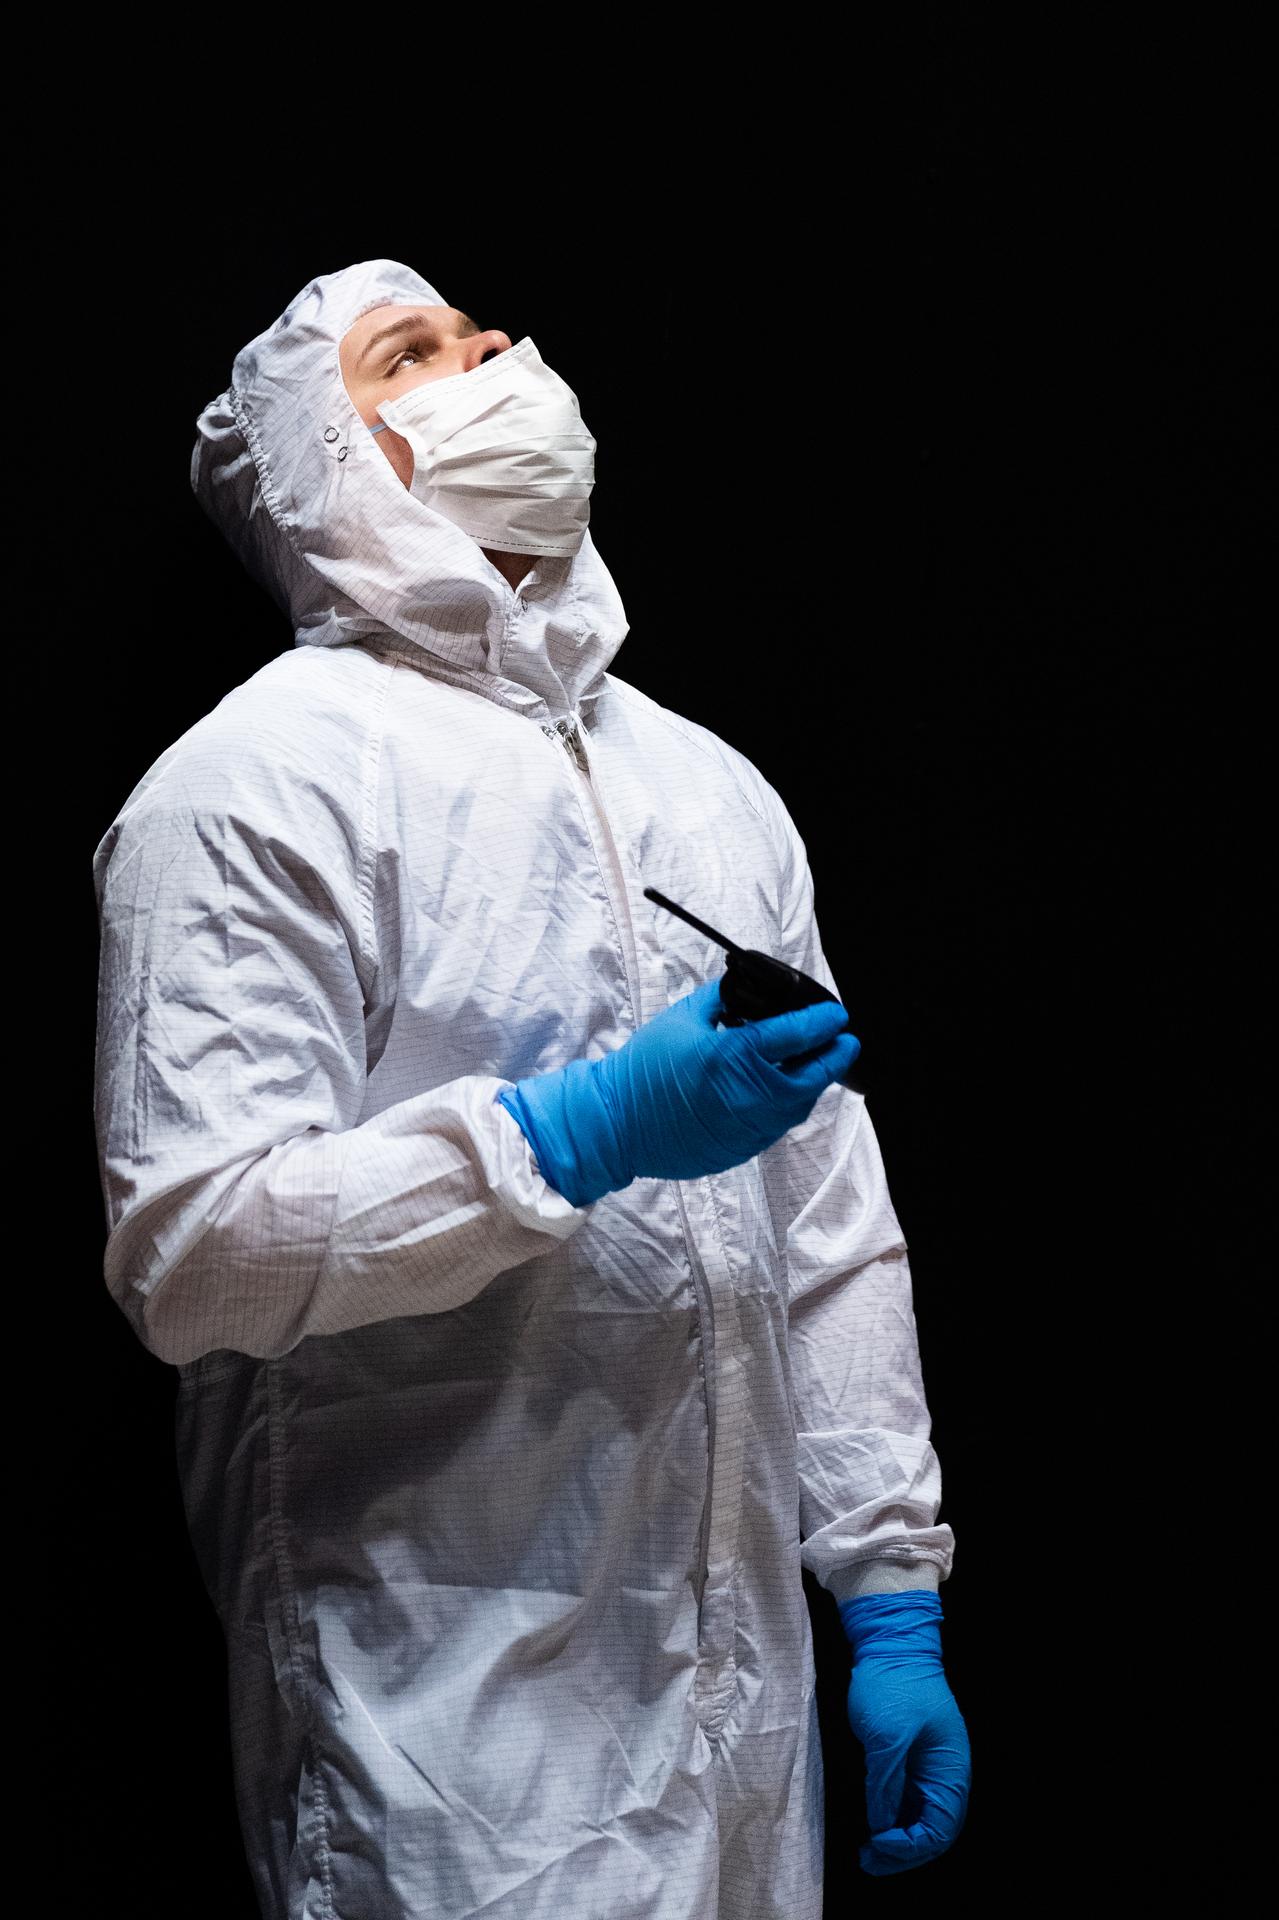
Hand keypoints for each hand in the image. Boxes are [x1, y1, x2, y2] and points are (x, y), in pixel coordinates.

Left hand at [838, 1590, 971, 1875]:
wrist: (890, 1642)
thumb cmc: (894, 1685)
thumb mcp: (886, 1737)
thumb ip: (886, 1784)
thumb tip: (882, 1825)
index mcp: (949, 1770)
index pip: (939, 1829)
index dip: (909, 1846)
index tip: (877, 1844)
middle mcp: (944, 1773)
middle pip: (932, 1829)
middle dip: (903, 1851)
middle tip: (869, 1861)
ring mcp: (928, 1765)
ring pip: (919, 1817)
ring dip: (896, 1838)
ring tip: (868, 1851)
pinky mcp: (911, 1755)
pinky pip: (907, 1798)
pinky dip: (892, 1816)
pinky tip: (873, 1824)